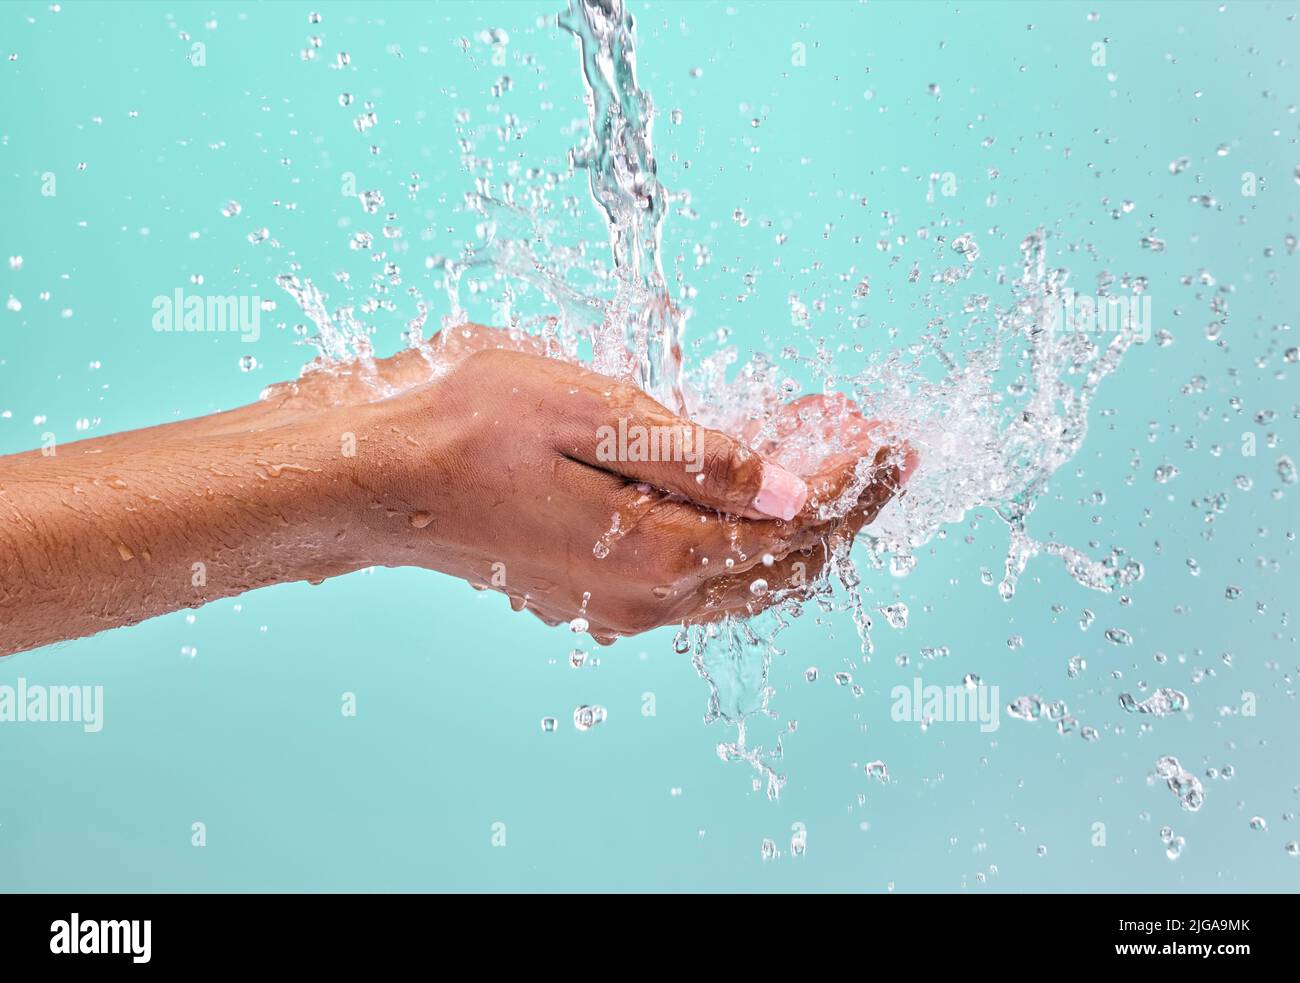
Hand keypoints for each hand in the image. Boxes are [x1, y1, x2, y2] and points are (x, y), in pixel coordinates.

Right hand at [314, 341, 908, 641]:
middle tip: (876, 440)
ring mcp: (624, 603)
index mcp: (657, 551)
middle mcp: (650, 596)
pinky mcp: (601, 593)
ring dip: (799, 518)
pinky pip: (705, 577)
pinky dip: (747, 533)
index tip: (886, 430)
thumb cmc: (467, 426)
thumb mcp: (591, 412)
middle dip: (843, 501)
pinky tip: (754, 487)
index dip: (851, 477)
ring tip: (831, 449)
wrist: (376, 481)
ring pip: (749, 577)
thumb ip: (698, 458)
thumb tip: (792, 488)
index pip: (794, 524)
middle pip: (783, 562)